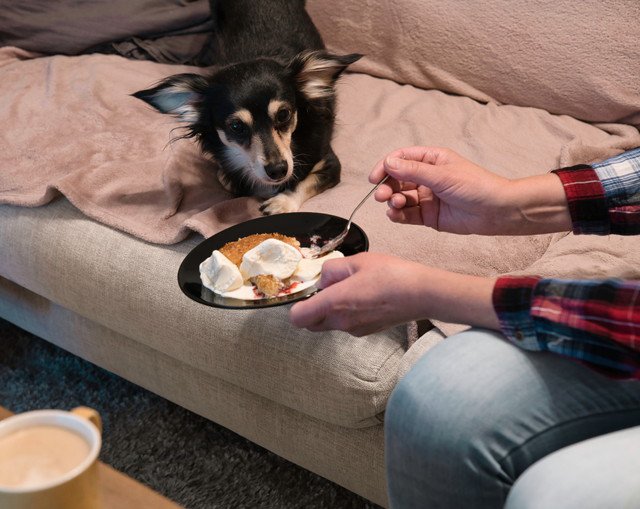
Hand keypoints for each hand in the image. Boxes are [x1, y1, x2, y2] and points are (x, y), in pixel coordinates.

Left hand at [289, 252, 497, 335]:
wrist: (423, 294)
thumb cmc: (392, 274)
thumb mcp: (358, 260)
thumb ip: (333, 269)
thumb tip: (324, 279)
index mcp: (335, 303)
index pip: (298, 318)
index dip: (298, 305)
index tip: (308, 292)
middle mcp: (341, 322)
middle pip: (311, 323)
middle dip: (313, 308)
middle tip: (331, 288)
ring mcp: (354, 330)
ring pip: (329, 323)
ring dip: (332, 309)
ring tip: (354, 288)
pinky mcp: (366, 332)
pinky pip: (346, 324)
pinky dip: (348, 313)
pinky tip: (366, 297)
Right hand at [369, 146, 571, 234]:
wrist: (496, 211)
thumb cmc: (475, 186)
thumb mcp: (442, 175)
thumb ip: (413, 171)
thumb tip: (388, 163)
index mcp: (431, 160)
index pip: (401, 159)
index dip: (385, 166)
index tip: (375, 177)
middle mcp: (426, 177)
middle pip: (397, 179)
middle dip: (387, 186)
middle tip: (382, 195)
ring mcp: (426, 197)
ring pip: (400, 198)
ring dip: (392, 201)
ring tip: (395, 204)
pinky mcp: (428, 216)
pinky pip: (407, 214)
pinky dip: (398, 215)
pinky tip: (395, 215)